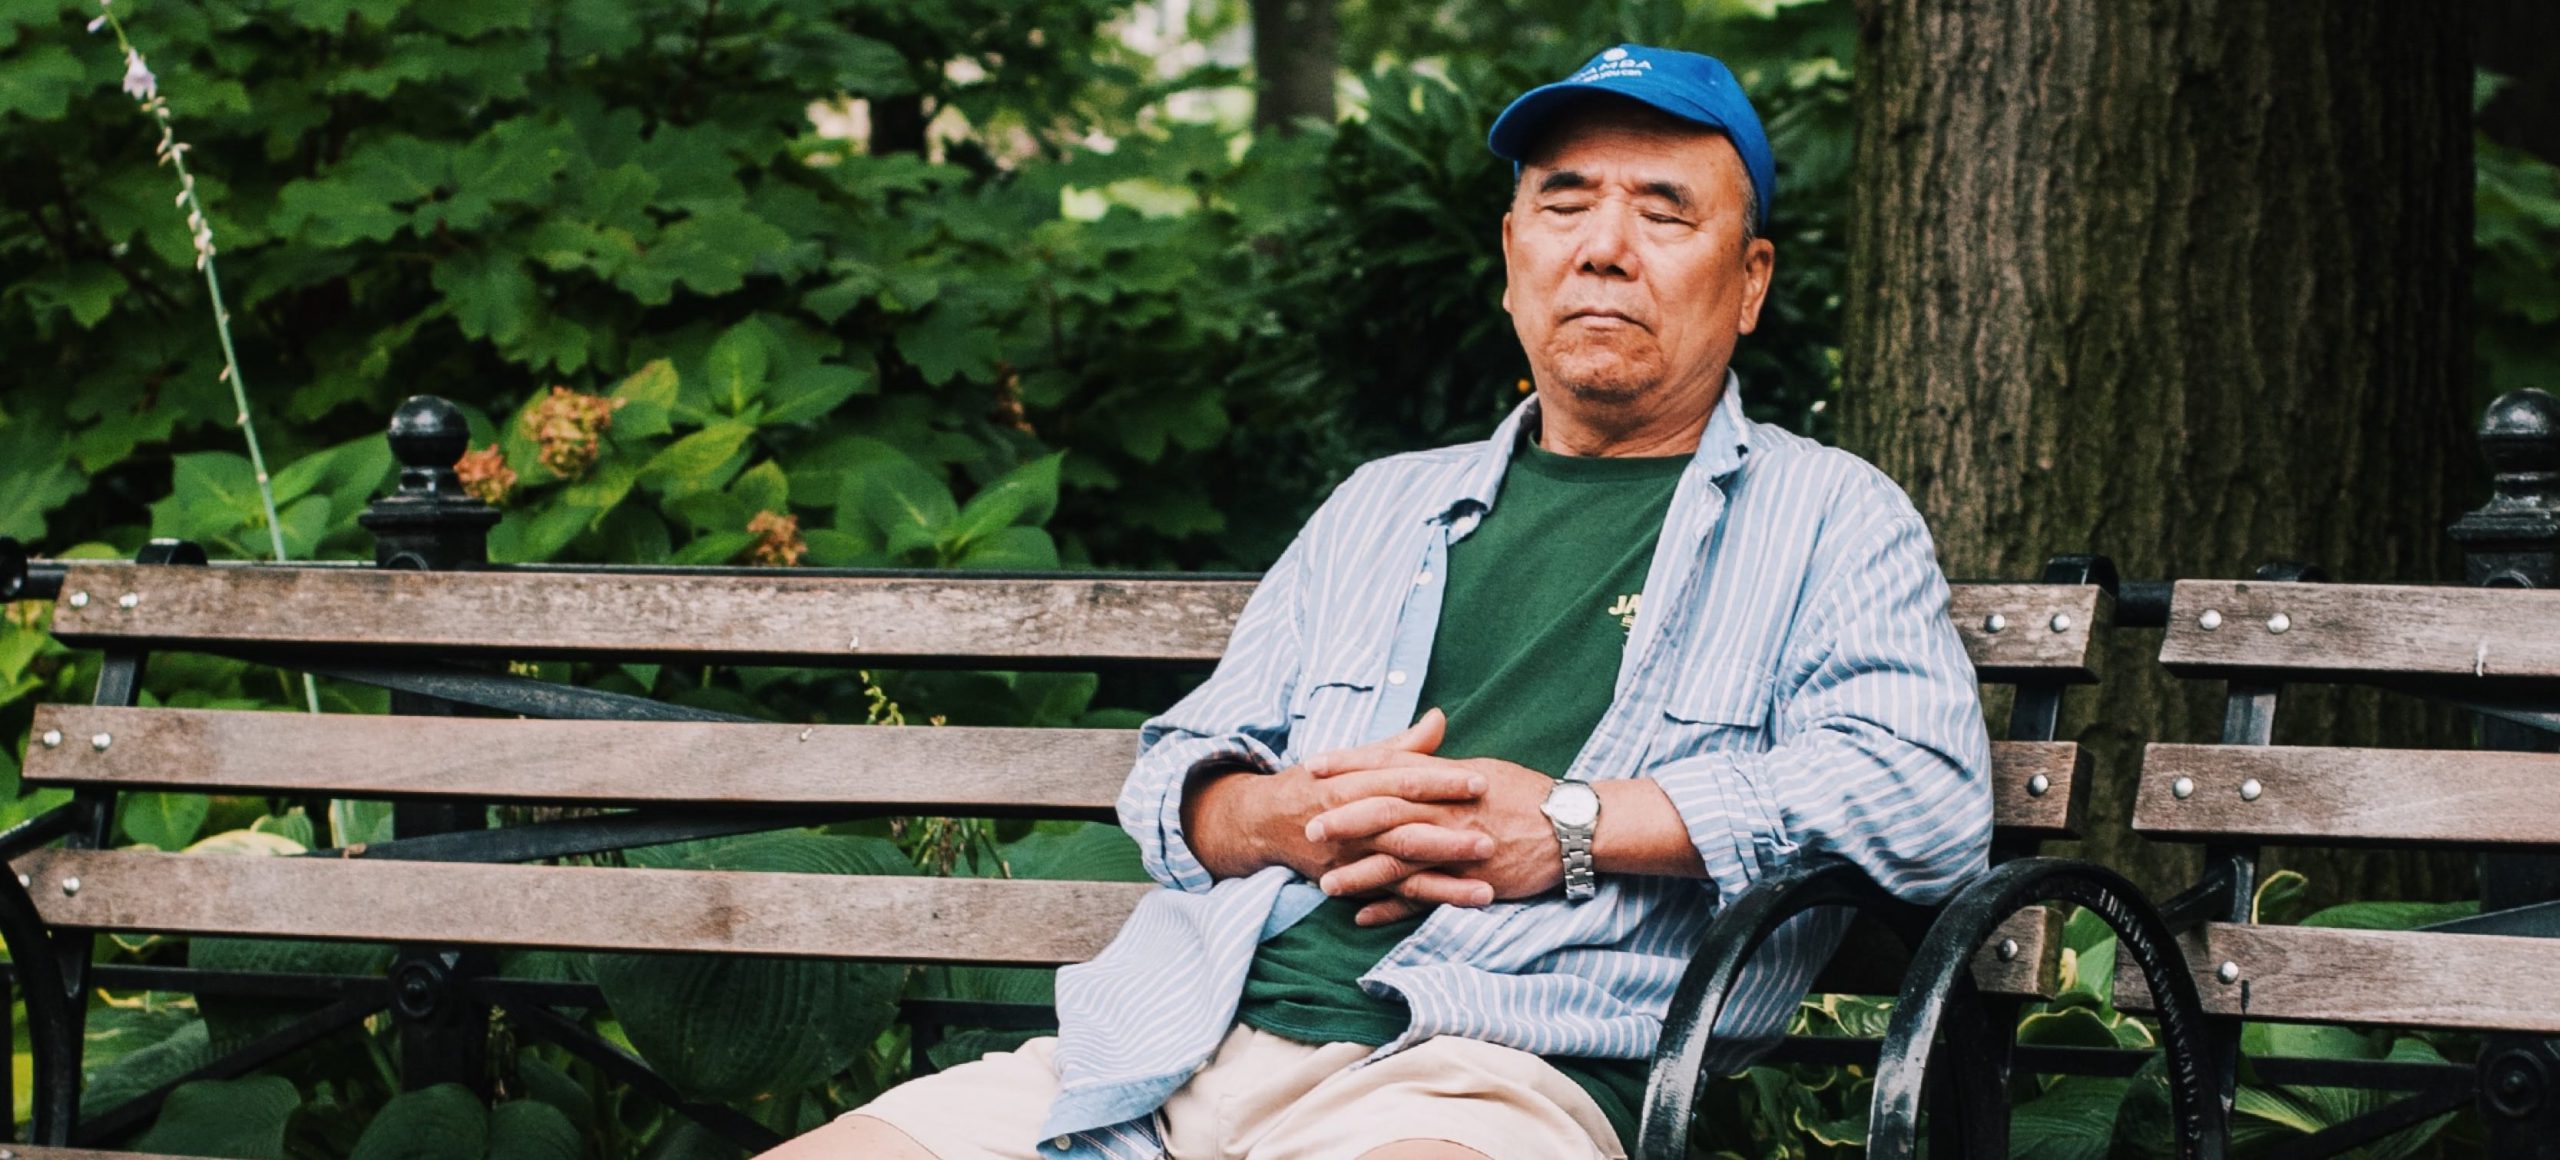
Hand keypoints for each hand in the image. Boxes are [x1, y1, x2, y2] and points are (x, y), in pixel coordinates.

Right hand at [1181, 711, 1490, 889]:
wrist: (1262, 822)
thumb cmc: (1314, 784)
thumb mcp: (1352, 759)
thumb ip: (1400, 746)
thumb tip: (1439, 718)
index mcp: (1352, 783)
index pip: (1402, 780)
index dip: (1442, 782)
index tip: (1481, 782)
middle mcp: (1350, 822)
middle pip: (1403, 829)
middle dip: (1448, 837)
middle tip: (1491, 839)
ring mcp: (1350, 857)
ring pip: (1401, 871)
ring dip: (1443, 883)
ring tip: (1485, 892)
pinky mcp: (1351, 882)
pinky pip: (1390, 897)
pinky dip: (1420, 905)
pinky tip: (1454, 910)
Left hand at [1303, 720, 1564, 924]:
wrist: (1574, 826)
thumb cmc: (1527, 793)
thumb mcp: (1480, 767)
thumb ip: (1440, 763)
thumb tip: (1414, 744)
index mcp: (1449, 778)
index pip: (1390, 765)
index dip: (1350, 765)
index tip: (1313, 766)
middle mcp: (1449, 810)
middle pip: (1388, 811)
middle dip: (1345, 820)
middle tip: (1307, 828)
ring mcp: (1459, 848)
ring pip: (1401, 861)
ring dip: (1361, 873)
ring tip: (1325, 884)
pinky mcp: (1471, 881)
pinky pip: (1427, 897)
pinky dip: (1394, 908)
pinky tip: (1364, 916)